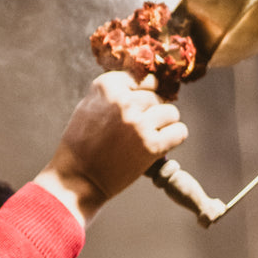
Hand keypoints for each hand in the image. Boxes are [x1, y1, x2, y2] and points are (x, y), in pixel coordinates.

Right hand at [35, 72, 188, 224]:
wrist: (78, 178)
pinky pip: (179, 131)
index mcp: (106, 86)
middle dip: (151, 112)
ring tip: (149, 136)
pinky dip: (174, 138)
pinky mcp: (151, 145)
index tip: (137, 107)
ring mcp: (139, 123)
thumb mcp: (89, 106)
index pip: (142, 79)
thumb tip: (147, 84)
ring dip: (164, 124)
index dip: (143, 93)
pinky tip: (161, 145)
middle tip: (138, 129)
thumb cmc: (82, 144)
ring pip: (171, 112)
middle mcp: (123, 101)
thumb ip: (115, 92)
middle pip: (157, 96)